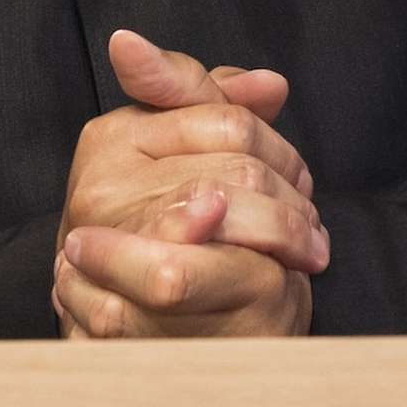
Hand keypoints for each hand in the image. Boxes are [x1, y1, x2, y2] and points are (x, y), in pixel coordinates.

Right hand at [52, 30, 324, 338]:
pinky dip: (270, 274)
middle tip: (307, 223)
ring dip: (286, 234)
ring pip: (234, 216)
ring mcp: (105, 249)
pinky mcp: (131, 306)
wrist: (113, 321)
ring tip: (306, 249)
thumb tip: (271, 86)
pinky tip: (284, 279)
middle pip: (240, 170)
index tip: (297, 177)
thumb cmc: (150, 227)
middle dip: (289, 197)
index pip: (228, 120)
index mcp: (109, 138)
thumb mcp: (175, 153)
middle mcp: (99, 189)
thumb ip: (215, 107)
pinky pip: (225, 273)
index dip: (279, 150)